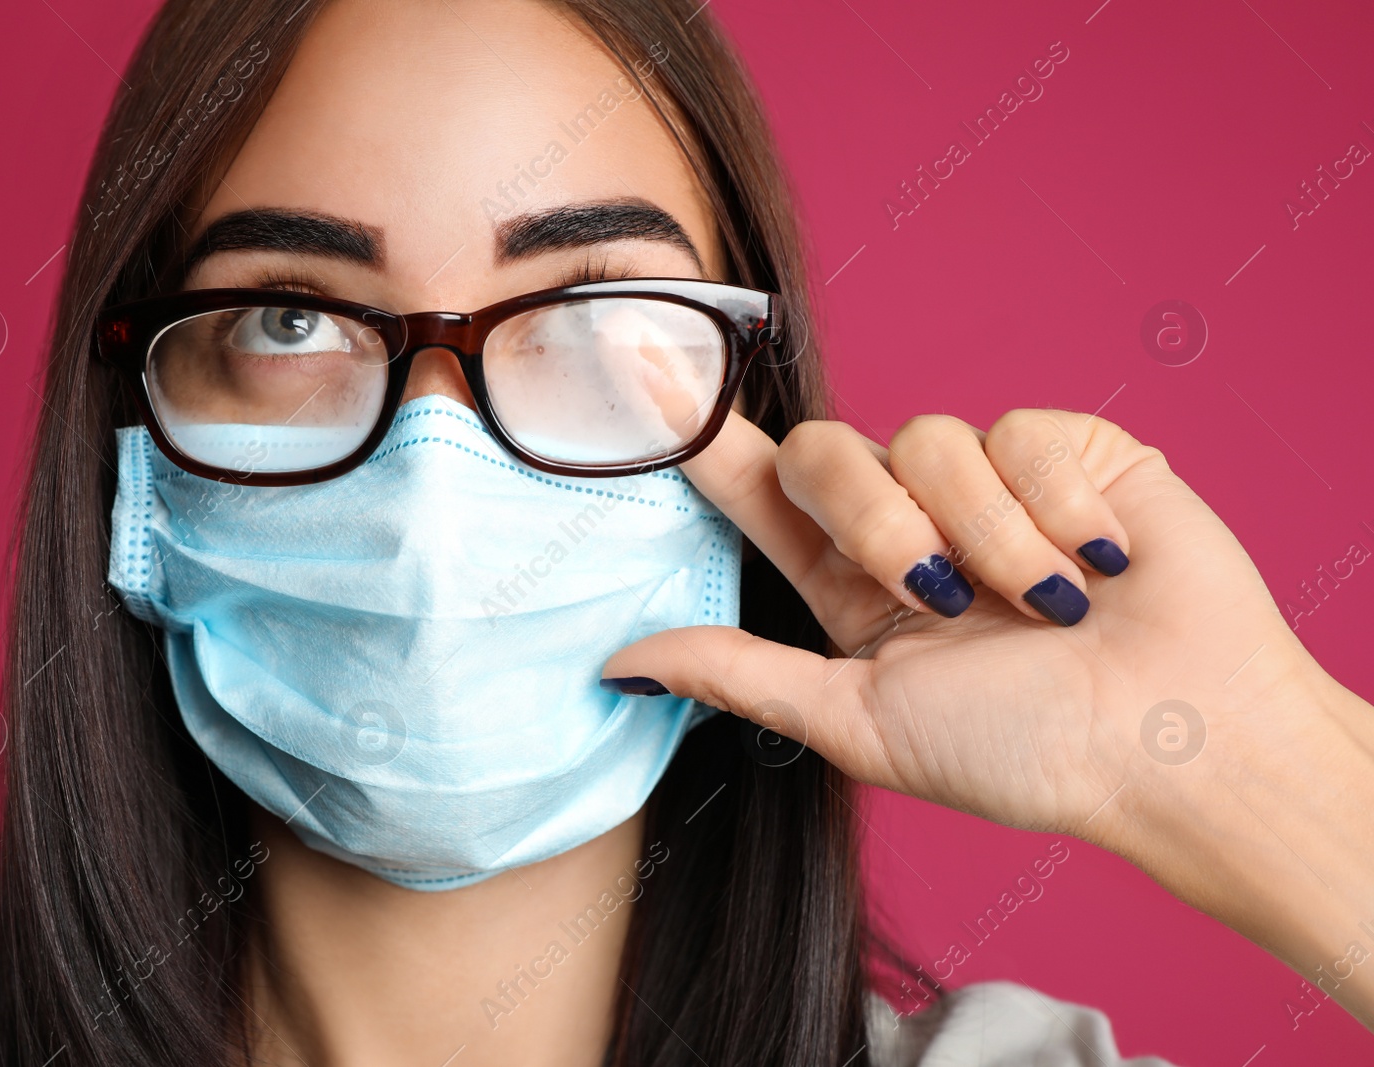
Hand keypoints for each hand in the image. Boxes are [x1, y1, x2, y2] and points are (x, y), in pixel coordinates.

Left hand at [603, 409, 1373, 1023]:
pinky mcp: (1065, 447)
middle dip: (872, 520)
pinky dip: (1057, 512)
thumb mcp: (862, 721)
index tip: (627, 363)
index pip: (755, 490)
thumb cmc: (1027, 750)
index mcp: (851, 587)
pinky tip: (1100, 565)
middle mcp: (909, 523)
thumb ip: (741, 677)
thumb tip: (620, 662)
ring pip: (927, 439)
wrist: (1178, 737)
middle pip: (827, 452)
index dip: (695, 429)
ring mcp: (987, 481)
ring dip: (983, 537)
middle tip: (936, 593)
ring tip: (1045, 605)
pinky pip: (1020, 434)